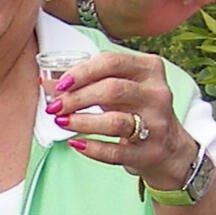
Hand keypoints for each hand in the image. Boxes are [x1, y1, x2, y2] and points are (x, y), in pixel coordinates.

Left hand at [44, 50, 196, 189]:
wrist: (169, 149)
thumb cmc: (137, 110)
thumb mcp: (118, 90)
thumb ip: (86, 82)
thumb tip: (46, 82)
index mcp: (149, 69)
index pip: (112, 62)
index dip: (82, 71)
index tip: (61, 84)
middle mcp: (157, 94)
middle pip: (112, 89)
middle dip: (77, 98)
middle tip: (56, 106)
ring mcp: (156, 125)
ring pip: (116, 121)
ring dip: (82, 121)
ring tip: (62, 122)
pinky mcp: (149, 152)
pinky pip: (116, 151)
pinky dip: (93, 148)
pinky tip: (76, 143)